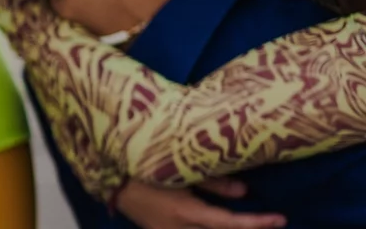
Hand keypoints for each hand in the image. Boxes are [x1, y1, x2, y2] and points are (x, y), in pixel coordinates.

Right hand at [115, 179, 285, 228]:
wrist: (108, 178)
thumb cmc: (143, 167)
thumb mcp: (178, 171)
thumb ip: (212, 182)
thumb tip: (244, 192)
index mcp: (185, 212)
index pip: (229, 223)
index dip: (257, 222)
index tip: (281, 219)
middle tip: (272, 222)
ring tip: (252, 221)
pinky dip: (211, 228)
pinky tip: (220, 223)